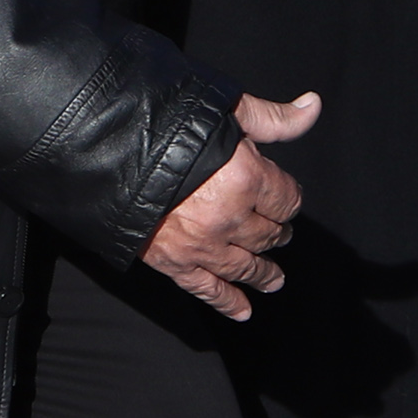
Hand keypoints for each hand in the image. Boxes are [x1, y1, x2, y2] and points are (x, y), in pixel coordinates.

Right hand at [141, 90, 320, 319]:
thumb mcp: (227, 107)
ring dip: (263, 274)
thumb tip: (313, 107)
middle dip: (277, 234)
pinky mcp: (173, 262)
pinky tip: (243, 310)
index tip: (287, 197)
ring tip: (275, 280)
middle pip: (267, 234)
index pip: (286, 198)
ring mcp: (201, 245)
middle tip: (281, 235)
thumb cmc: (165, 119)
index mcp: (247, 177)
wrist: (104, 145)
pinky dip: (227, 302)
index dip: (289, 197)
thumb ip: (273, 118)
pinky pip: (207, 290)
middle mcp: (230, 217)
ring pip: (244, 267)